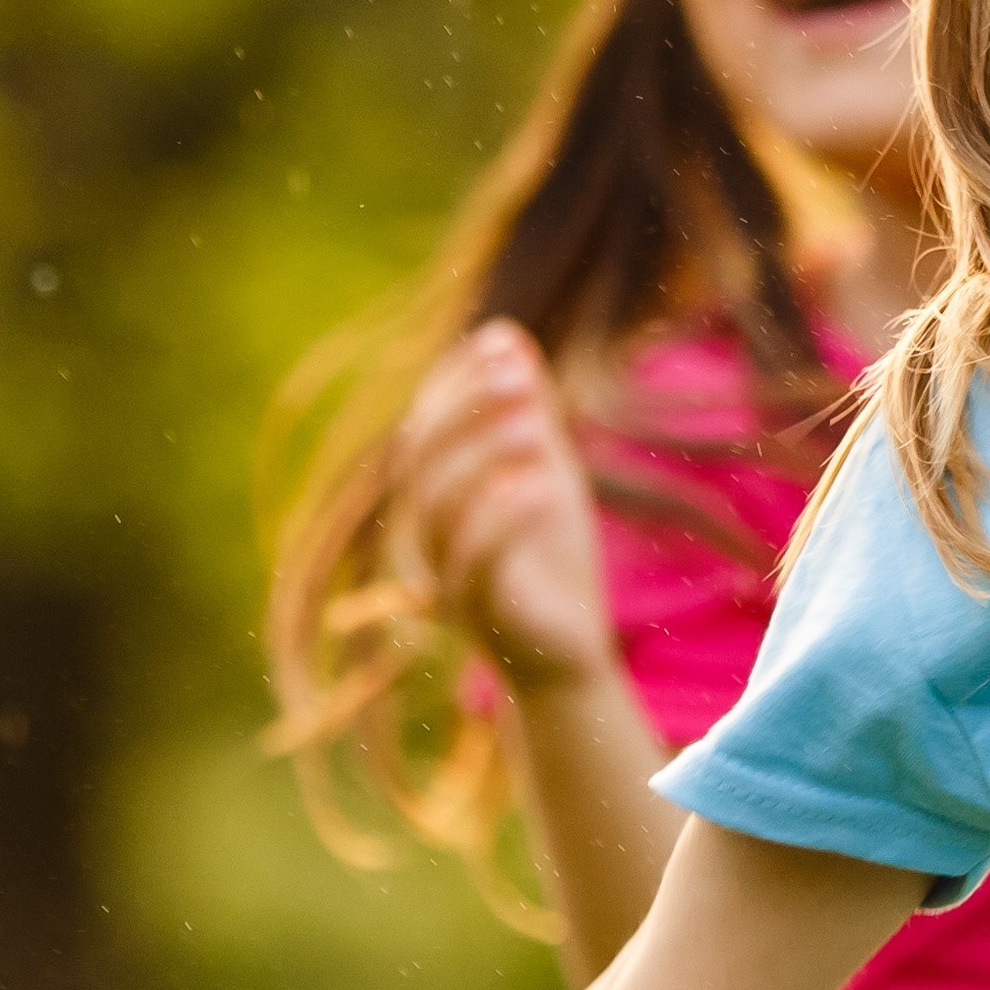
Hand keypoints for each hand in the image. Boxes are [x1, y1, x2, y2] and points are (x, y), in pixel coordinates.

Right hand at [391, 322, 615, 694]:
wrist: (570, 653)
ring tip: (534, 426)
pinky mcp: (478, 615)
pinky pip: (473, 565)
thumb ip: (527, 412)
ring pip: (437, 510)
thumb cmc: (551, 562)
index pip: (424, 425)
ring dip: (481, 458)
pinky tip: (539, 486)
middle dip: (463, 410)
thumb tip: (506, 336)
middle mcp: (428, 534)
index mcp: (437, 495)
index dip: (454, 380)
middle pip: (419, 460)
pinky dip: (501, 520)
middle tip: (516, 378)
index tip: (498, 342)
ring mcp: (445, 575)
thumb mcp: (546, 472)